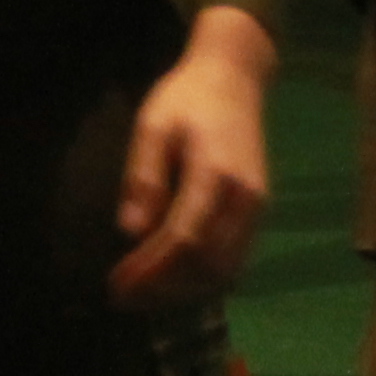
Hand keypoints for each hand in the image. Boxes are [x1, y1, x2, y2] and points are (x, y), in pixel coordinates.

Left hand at [112, 4, 274, 310]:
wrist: (235, 78)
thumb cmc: (187, 98)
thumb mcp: (153, 126)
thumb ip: (143, 177)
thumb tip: (130, 232)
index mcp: (216, 174)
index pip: (183, 239)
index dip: (150, 270)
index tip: (116, 284)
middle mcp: (245, 199)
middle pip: (208, 266)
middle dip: (164, 289)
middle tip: (123, 297)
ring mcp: (257, 209)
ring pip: (226, 271)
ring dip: (184, 291)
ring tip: (143, 296)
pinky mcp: (258, 214)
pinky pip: (235, 261)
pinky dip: (204, 280)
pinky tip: (173, 281)